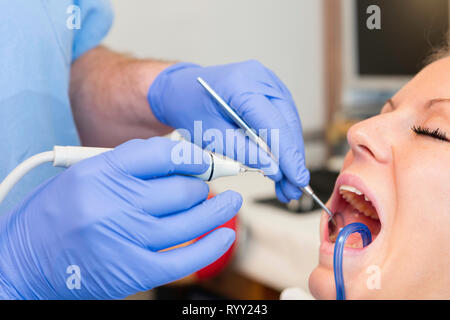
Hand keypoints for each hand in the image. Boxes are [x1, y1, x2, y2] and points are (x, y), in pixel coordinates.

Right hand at [0, 137, 241, 298]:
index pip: (163, 154)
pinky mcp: (132, 271)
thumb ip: (132, 164)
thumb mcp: (86, 174)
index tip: (204, 161)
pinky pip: (184, 259)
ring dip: (217, 210)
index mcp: (100, 172)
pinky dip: (211, 246)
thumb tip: (181, 159)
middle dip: (202, 186)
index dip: (193, 157)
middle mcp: (114, 204)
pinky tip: (225, 235)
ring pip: (189, 221)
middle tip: (207, 186)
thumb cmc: (59, 212)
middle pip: (182, 189)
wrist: (24, 259)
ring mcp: (125, 240)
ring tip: (230, 203)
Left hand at [148, 60, 309, 202]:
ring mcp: (269, 82)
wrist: (182, 88)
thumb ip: (242, 151)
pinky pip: (284, 119)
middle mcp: (261, 78)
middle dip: (292, 160)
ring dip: (290, 155)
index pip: (273, 124)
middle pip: (287, 124)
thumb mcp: (210, 135)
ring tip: (287, 184)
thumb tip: (273, 169)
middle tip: (293, 189)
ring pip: (289, 123)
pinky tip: (282, 165)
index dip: (288, 155)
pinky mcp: (271, 91)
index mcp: (242, 84)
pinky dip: (283, 143)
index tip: (297, 179)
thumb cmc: (190, 108)